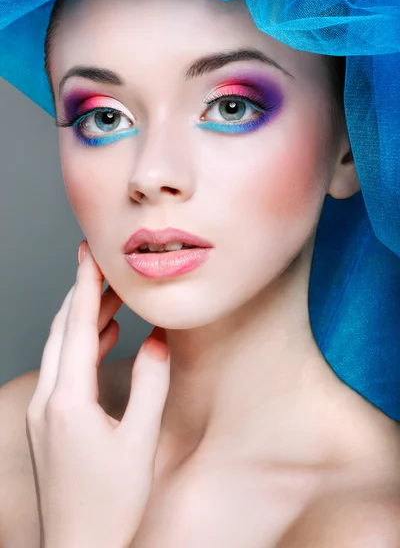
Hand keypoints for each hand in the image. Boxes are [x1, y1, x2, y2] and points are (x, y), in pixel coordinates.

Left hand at [25, 241, 169, 547]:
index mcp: (68, 402)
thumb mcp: (140, 441)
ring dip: (84, 318)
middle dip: (84, 293)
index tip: (92, 252)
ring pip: (60, 348)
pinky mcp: (48, 422)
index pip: (75, 328)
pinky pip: (61, 369)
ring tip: (114, 295)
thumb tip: (156, 338)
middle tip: (105, 263)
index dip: (86, 286)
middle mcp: (48, 401)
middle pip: (62, 331)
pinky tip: (105, 335)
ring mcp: (44, 412)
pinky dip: (81, 345)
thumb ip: (150, 384)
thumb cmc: (111, 503)